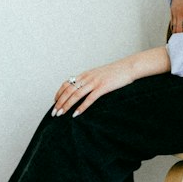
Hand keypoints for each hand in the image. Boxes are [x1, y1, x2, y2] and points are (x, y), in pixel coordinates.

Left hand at [52, 46, 169, 117]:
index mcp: (86, 74)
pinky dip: (81, 107)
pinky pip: (89, 99)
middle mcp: (87, 77)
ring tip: (61, 114)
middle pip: (68, 90)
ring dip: (66, 105)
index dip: (59, 93)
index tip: (54, 102)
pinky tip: (76, 114)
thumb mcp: (100, 74)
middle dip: (59, 102)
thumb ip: (91, 80)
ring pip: (76, 95)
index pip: (67, 83)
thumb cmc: (116, 72)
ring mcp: (95, 82)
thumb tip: (84, 89)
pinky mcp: (103, 87)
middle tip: (54, 113)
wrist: (129, 67)